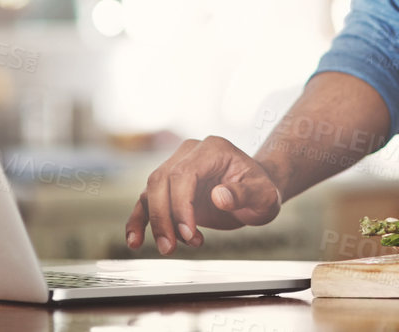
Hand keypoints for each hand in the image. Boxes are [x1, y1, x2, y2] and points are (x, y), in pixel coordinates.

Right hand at [126, 135, 282, 253]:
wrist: (255, 193)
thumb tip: (220, 197)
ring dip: (153, 223)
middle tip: (171, 248)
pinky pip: (147, 201)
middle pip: (161, 180)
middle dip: (163, 217)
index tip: (188, 233)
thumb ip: (244, 194)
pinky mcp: (169, 187)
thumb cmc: (261, 191)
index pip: (185, 173)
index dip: (181, 204)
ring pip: (151, 191)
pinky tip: (134, 241)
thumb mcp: (264, 195)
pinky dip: (139, 220)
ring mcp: (176, 167)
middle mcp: (190, 153)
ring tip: (166, 249)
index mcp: (213, 149)